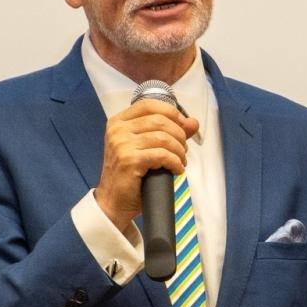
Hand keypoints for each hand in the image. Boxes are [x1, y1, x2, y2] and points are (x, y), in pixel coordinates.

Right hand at [93, 99, 199, 233]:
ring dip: (179, 150)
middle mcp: (118, 130)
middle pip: (160, 120)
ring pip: (164, 137)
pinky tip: (176, 169)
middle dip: (179, 135)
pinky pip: (162, 155)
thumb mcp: (146, 148)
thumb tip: (193, 122)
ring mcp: (122, 145)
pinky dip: (175, 162)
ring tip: (180, 160)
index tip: (184, 126)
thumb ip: (168, 131)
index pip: (150, 105)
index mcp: (119, 122)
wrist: (113, 202)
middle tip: (182, 149)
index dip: (172, 113)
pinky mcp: (129, 160)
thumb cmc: (129, 175)